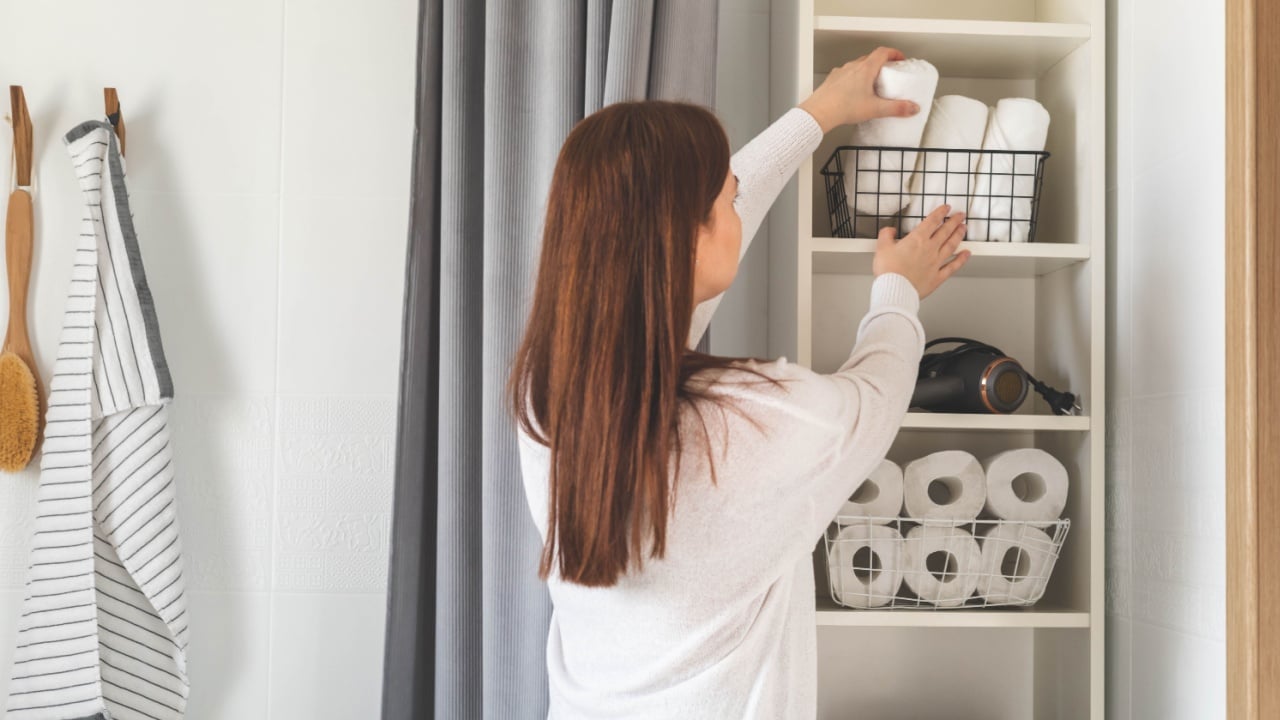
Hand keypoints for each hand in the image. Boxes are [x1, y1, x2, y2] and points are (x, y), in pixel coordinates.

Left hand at [798, 47, 920, 132]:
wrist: (819, 112)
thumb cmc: (843, 107)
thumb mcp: (875, 109)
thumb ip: (896, 108)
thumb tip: (911, 108)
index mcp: (865, 69)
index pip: (883, 52)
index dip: (893, 53)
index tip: (899, 58)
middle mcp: (852, 67)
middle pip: (870, 58)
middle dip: (881, 63)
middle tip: (888, 72)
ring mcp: (840, 73)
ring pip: (856, 66)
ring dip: (866, 70)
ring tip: (871, 83)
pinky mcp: (832, 81)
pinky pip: (845, 75)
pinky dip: (852, 79)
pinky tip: (853, 92)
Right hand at [872, 205, 970, 298]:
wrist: (895, 289)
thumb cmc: (889, 271)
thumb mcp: (882, 248)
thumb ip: (886, 236)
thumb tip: (890, 231)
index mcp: (917, 239)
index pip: (932, 221)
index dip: (940, 212)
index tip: (946, 208)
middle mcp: (930, 249)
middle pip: (945, 231)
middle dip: (954, 221)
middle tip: (960, 215)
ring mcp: (936, 263)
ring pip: (951, 245)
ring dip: (959, 235)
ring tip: (963, 228)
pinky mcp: (937, 277)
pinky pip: (953, 266)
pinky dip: (961, 259)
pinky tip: (966, 254)